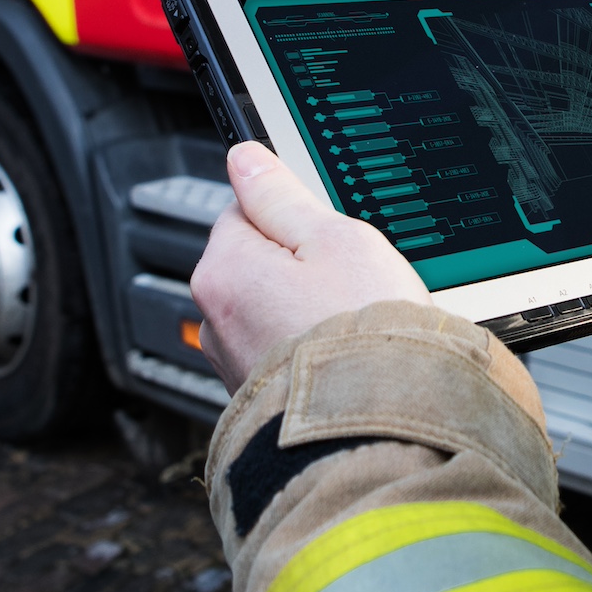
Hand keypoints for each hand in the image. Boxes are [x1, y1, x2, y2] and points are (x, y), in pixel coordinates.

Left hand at [190, 142, 434, 389]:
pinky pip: (284, 352)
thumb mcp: (335, 239)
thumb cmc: (360, 334)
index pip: (245, 211)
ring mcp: (233, 365)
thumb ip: (281, 195)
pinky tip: (344, 356)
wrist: (377, 431)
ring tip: (351, 323)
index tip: (330, 236)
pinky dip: (309, 349)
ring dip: (306, 310)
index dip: (295, 218)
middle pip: (258, 263)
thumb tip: (244, 159)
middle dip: (301, 267)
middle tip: (350, 283)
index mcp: (223, 269)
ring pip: (272, 309)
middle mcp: (214, 319)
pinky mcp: (257, 399)